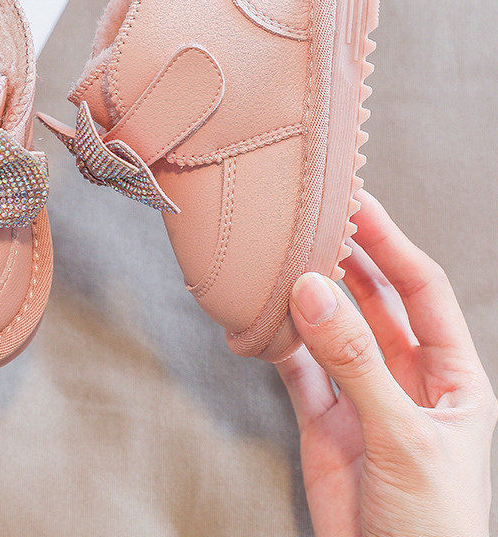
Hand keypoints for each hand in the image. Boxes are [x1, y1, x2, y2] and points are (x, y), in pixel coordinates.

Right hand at [277, 189, 496, 536]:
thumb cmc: (434, 524)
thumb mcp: (403, 434)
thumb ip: (355, 360)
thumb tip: (311, 290)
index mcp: (451, 376)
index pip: (421, 289)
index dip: (391, 243)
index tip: (356, 204)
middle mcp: (406, 377)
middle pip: (373, 301)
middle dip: (346, 261)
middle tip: (311, 222)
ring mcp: (362, 398)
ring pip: (330, 331)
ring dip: (306, 301)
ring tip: (277, 265)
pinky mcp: (324, 424)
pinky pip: (296, 372)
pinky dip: (275, 348)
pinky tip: (256, 325)